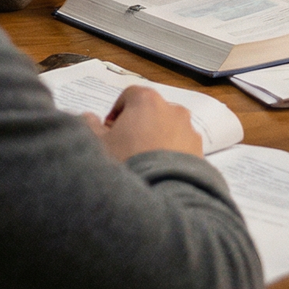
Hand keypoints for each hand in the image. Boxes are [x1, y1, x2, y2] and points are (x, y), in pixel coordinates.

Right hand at [83, 85, 202, 161]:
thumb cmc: (125, 162)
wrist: (161, 193)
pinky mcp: (199, 150)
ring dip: (156, 139)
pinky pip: (182, 147)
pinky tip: (159, 172)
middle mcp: (173, 109)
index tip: (109, 131)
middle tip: (124, 148)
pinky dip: (172, 154)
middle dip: (137, 125)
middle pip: (151, 111)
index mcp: (147, 101)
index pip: (129, 95)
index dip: (117, 111)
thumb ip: (90, 126)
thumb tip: (88, 118)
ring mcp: (189, 129)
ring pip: (168, 129)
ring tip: (143, 163)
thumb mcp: (98, 144)